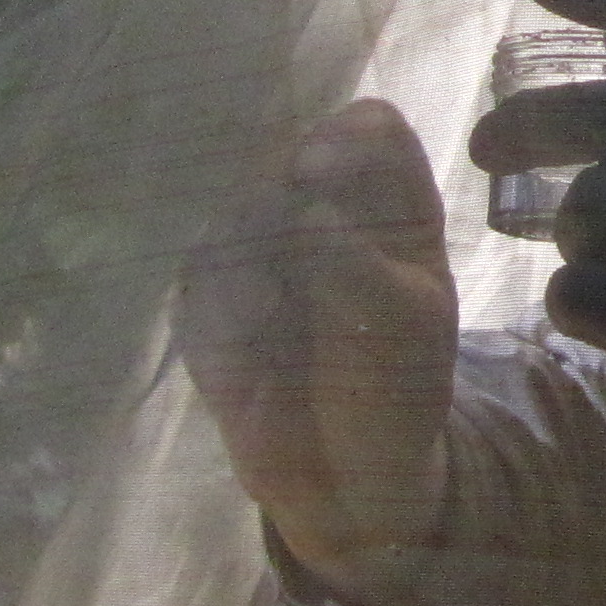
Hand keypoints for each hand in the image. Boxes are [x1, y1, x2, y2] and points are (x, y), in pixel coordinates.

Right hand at [172, 98, 453, 579]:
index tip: (325, 177)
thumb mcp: (406, 325)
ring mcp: (256, 252)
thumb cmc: (401, 381)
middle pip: (283, 167)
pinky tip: (252, 364)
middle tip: (295, 271)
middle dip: (283, 215)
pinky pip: (199, 292)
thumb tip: (306, 214)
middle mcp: (317, 208)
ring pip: (232, 226)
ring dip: (249, 273)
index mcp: (389, 199)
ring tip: (273, 322)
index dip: (347, 144)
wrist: (355, 474)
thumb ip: (361, 266)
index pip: (366, 130)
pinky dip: (223, 323)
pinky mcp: (208, 306)